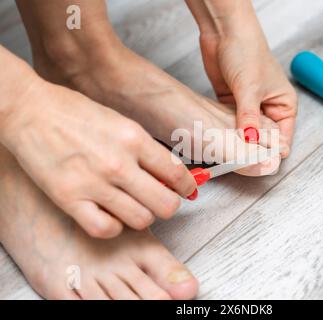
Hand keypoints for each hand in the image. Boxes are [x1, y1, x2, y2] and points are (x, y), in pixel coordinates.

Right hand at [1, 79, 196, 237]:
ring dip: (142, 215)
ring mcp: (94, 183)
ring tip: (133, 205)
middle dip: (169, 204)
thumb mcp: (120, 123)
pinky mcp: (70, 199)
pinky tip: (111, 214)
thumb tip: (169, 173)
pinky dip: (114, 227)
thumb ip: (145, 150)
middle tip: (161, 200)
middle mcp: (118, 163)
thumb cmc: (73, 113)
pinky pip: (106, 229)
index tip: (186, 190)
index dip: (187, 187)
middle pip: (165, 204)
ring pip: (141, 219)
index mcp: (134, 139)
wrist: (30, 111)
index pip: (178, 174)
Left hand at [199, 23, 297, 157]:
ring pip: (247, 132)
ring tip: (232, 153)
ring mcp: (250, 107)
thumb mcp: (249, 88)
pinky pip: (233, 124)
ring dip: (240, 140)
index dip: (273, 151)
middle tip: (244, 160)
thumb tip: (249, 142)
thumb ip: (249, 117)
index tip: (260, 162)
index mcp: (284, 104)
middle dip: (255, 148)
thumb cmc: (247, 52)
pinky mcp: (233, 104)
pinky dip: (229, 131)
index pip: (283, 137)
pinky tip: (223, 140)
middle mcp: (268, 108)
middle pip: (264, 138)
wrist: (224, 32)